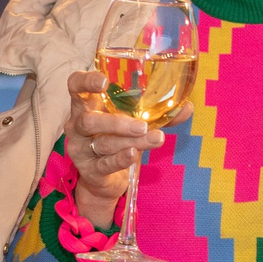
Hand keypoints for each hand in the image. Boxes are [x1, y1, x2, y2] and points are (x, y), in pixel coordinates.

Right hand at [61, 69, 162, 228]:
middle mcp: (77, 125)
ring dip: (131, 141)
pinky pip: (105, 164)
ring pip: (103, 143)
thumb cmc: (118, 139)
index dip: (86, 81)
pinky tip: (134, 154)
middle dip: (116, 122)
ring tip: (156, 139)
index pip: (76, 86)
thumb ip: (157, 114)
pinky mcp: (89, 170)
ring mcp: (81, 149)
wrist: (105, 179)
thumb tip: (186, 107)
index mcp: (86, 105)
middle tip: (143, 125)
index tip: (105, 81)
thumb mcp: (135, 122)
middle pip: (88, 120)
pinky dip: (120, 159)